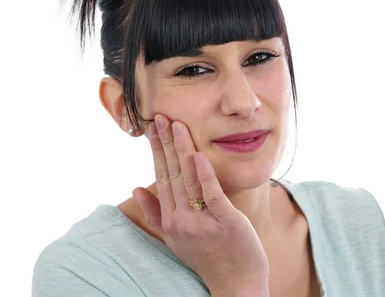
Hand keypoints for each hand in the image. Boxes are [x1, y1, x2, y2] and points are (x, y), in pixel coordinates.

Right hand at [132, 114, 269, 291]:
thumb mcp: (175, 237)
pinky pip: (212, 194)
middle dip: (165, 143)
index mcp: (170, 219)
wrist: (235, 283)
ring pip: (189, 179)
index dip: (156, 150)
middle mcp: (181, 219)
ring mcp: (202, 221)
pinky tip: (200, 155)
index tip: (151, 127)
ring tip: (177, 126)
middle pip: (172, 173)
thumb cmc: (207, 257)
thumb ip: (155, 213)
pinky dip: (206, 174)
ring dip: (183, 150)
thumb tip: (136, 187)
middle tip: (160, 117)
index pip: (161, 176)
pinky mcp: (226, 221)